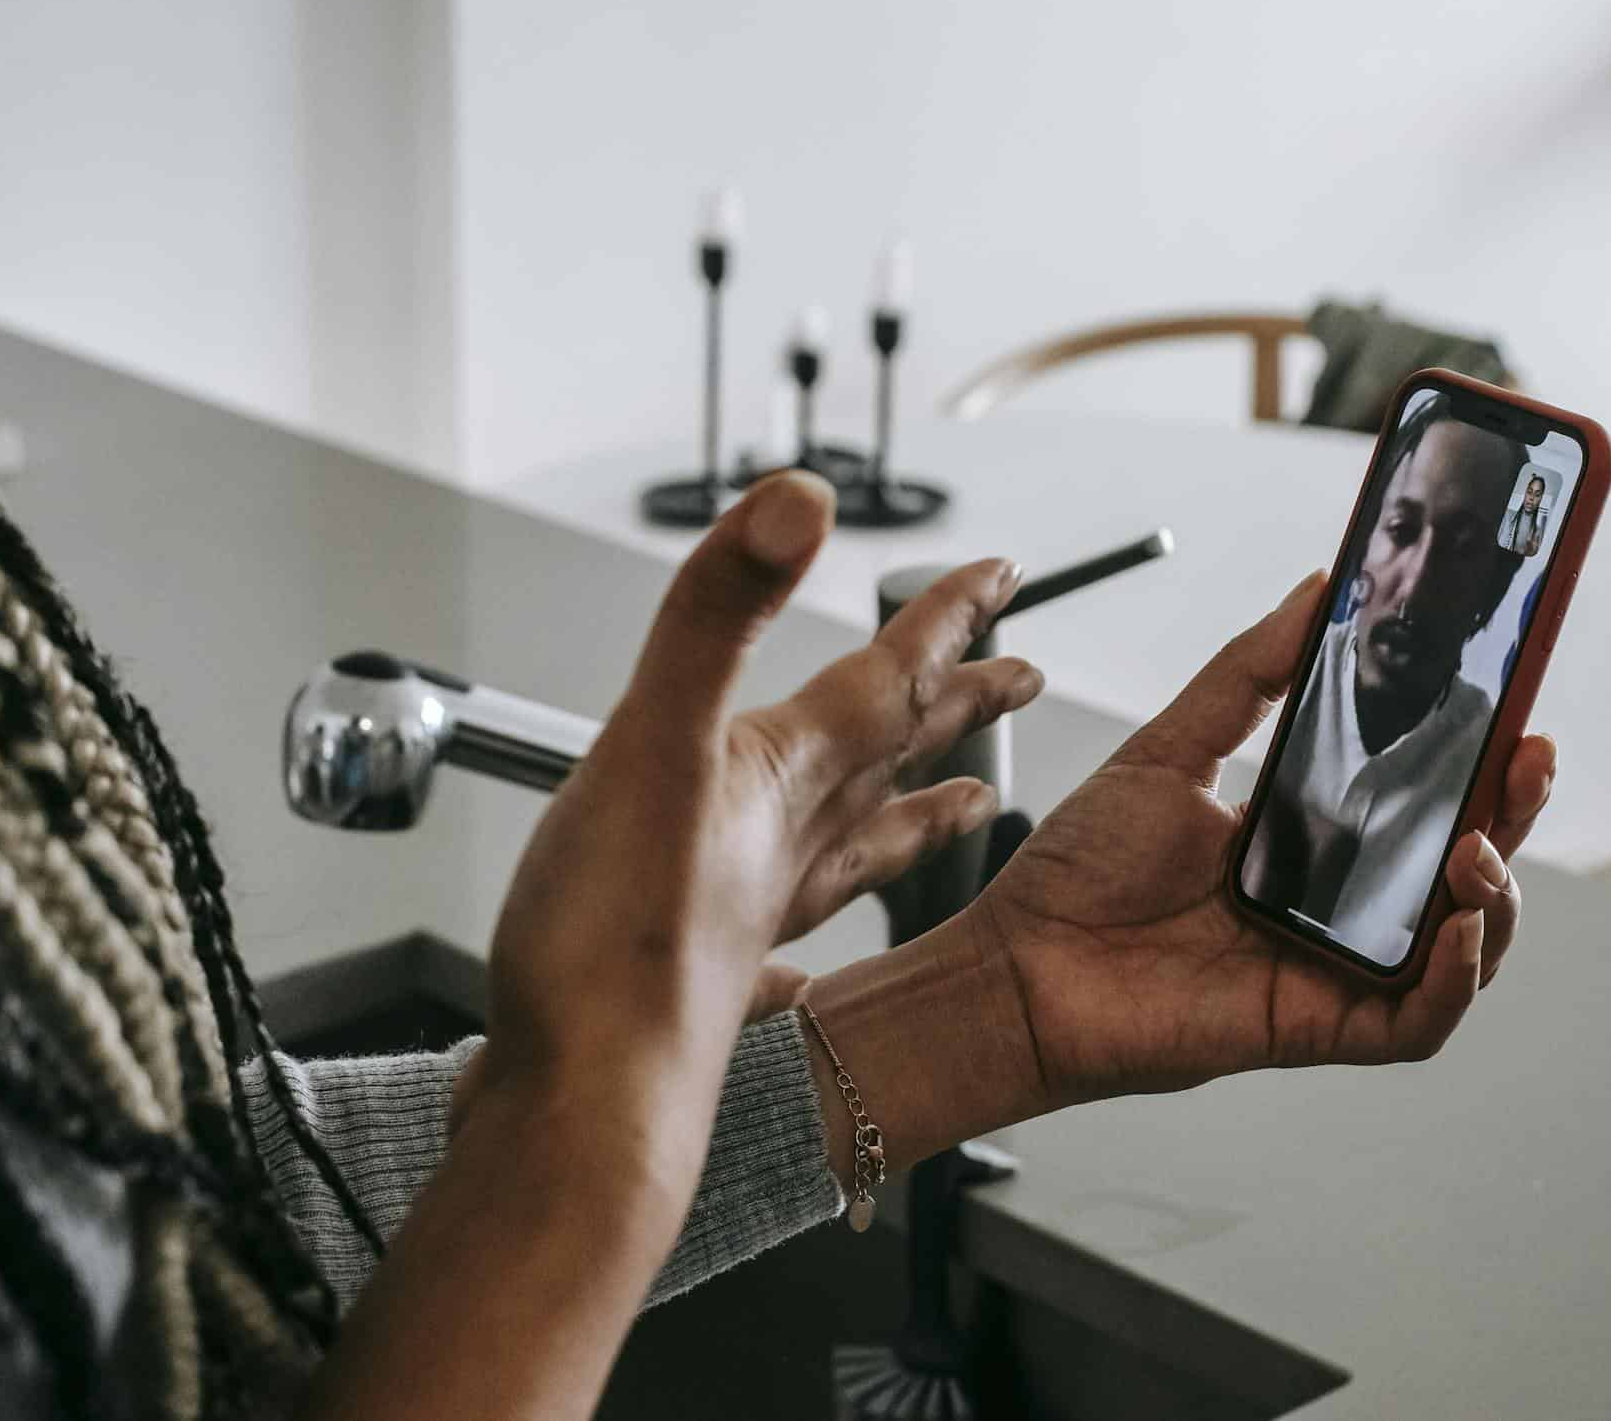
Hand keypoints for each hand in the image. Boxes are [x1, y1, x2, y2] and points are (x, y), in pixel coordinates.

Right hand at [467, 471, 1042, 1136]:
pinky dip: (809, 941)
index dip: (947, 617)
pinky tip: (805, 964)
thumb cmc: (616, 945)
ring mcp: (755, 915)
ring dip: (916, 811)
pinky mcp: (710, 979)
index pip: (893, 676)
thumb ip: (719, 612)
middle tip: (1023, 671)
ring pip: (861, 846)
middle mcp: (788, 842)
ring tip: (967, 801)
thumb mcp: (657, 735)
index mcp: (784, 776)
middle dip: (961, 703)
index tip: (1003, 577)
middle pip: (899, 754)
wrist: (587, 1105)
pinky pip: (787, 946)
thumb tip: (799, 504)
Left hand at [967, 571, 1548, 1107]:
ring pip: (1462, 951)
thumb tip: (1316, 590)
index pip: (1423, 803)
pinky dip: (1453, 982)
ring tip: (1478, 848)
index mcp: (1308, 841)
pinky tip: (1458, 931)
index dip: (1480, 766)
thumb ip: (1249, 673)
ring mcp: (1331, 971)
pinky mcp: (1314, 1028)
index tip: (1514, 711)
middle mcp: (1332, 909)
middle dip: (1514, 818)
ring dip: (1496, 900)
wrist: (1014, 966)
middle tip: (1531, 760)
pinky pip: (1416, 1023)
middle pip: (1463, 872)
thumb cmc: (1077, 873)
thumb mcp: (1172, 748)